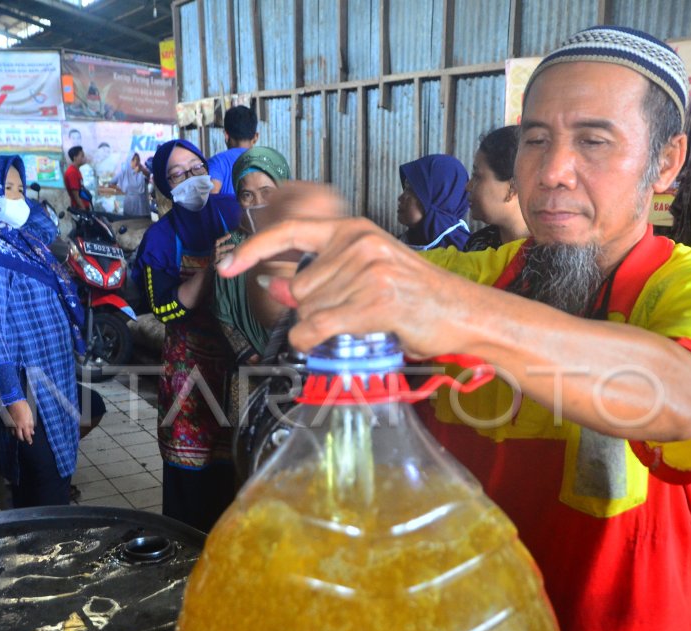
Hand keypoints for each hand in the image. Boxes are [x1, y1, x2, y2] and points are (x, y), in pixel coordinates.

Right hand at [5, 401, 34, 443]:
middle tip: (24, 440)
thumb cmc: (25, 408)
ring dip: (17, 436)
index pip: (27, 435)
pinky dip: (12, 432)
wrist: (15, 402)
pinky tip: (14, 431)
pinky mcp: (9, 423)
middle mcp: (19, 427)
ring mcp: (13, 425)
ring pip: (14, 434)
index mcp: (25, 425)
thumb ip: (31, 425)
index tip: (30, 443)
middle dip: (22, 439)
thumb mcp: (31, 416)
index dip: (29, 440)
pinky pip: (10, 430)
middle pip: (20, 437)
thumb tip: (32, 432)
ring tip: (19, 436)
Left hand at [218, 214, 467, 358]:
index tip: (227, 266)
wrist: (463, 313)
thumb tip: (274, 287)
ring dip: (326, 326)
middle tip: (353, 311)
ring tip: (364, 321)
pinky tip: (327, 341)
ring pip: (309, 311)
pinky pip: (319, 327)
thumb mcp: (364, 276)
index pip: (289, 232)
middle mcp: (358, 242)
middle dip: (315, 308)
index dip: (253, 250)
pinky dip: (314, 341)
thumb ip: (320, 278)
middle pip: (299, 288)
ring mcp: (367, 270)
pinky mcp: (374, 301)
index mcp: (353, 229)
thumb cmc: (417, 298)